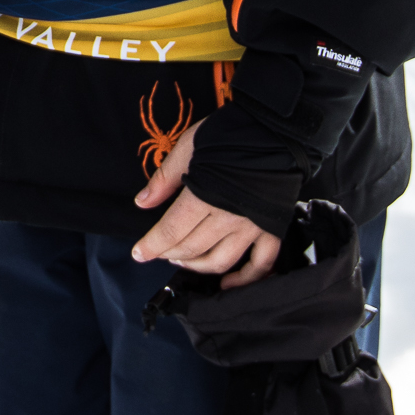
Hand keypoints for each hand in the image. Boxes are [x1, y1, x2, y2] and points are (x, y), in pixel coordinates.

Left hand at [133, 122, 286, 287]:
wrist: (276, 130)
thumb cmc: (229, 135)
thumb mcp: (188, 146)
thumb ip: (164, 179)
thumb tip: (142, 203)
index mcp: (204, 196)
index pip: (171, 231)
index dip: (151, 245)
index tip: (138, 254)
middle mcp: (228, 216)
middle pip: (192, 248)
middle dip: (169, 253)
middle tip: (159, 250)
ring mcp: (252, 226)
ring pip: (220, 260)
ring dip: (198, 266)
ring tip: (184, 261)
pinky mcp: (272, 229)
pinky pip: (260, 264)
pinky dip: (244, 279)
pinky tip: (227, 283)